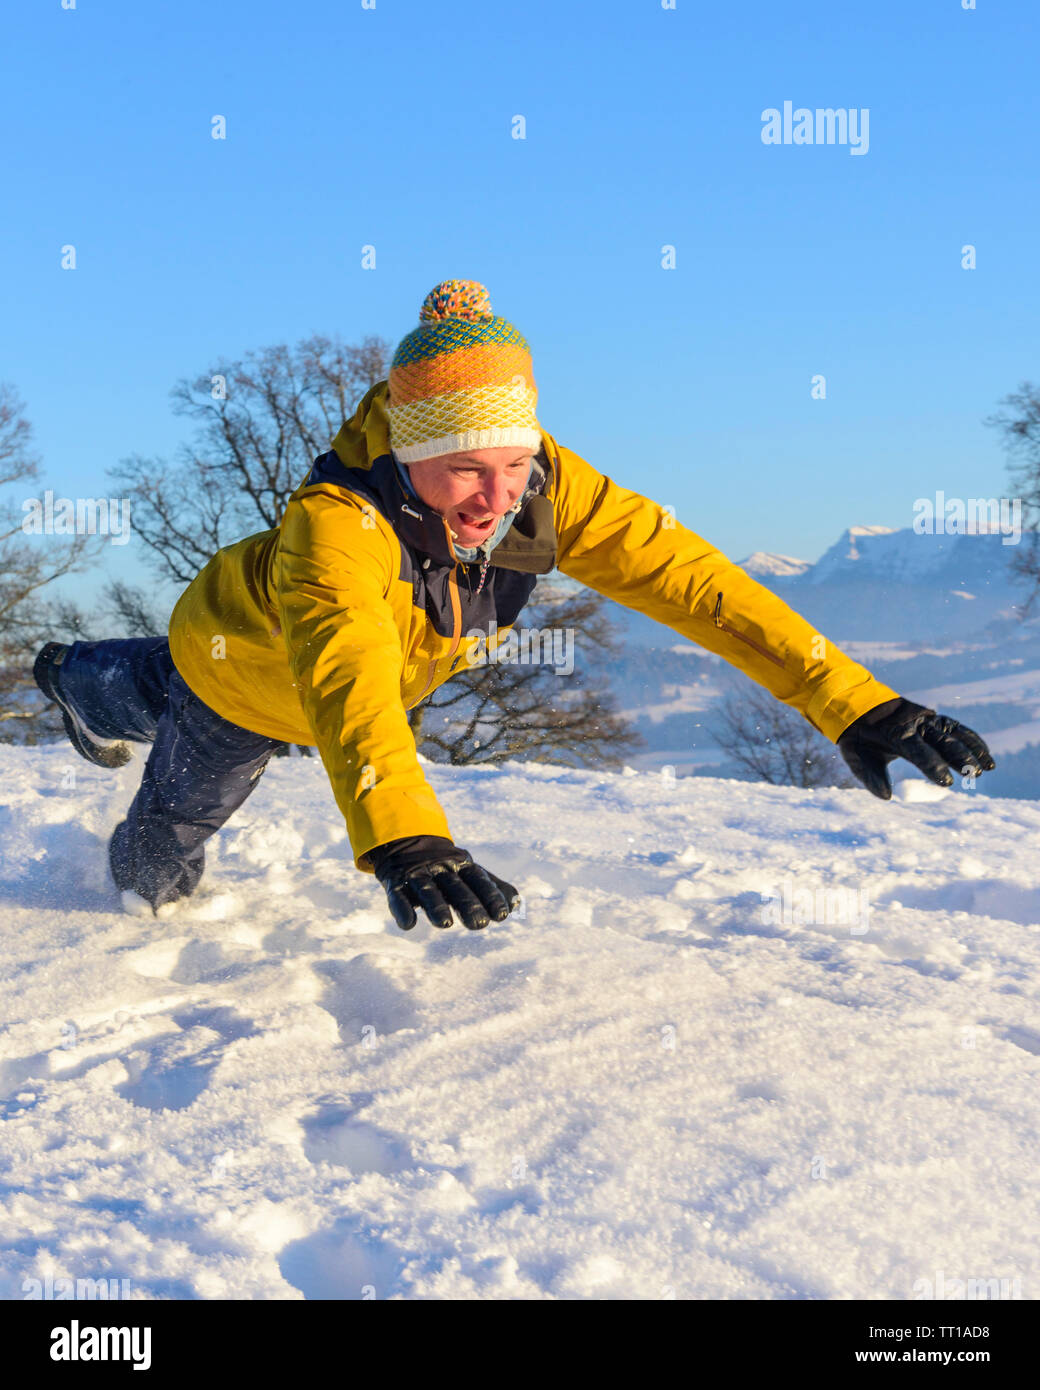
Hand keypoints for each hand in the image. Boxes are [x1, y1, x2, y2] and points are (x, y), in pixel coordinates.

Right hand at [367, 835, 520, 930]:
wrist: (404, 841)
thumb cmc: (444, 865)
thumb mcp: (468, 871)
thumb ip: (491, 886)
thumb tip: (517, 902)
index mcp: (461, 865)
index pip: (478, 880)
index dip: (490, 896)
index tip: (502, 915)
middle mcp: (440, 869)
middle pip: (456, 887)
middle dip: (468, 904)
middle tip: (479, 924)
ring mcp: (417, 875)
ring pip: (428, 891)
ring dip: (437, 907)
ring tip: (446, 924)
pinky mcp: (395, 882)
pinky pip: (398, 896)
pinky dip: (402, 910)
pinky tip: (408, 924)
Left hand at [837, 697, 994, 799]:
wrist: (859, 705)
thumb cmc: (858, 736)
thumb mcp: (856, 756)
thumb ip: (871, 777)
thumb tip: (887, 797)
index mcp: (896, 734)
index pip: (918, 751)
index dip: (933, 766)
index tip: (947, 783)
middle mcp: (915, 725)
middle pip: (942, 741)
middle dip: (959, 758)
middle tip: (974, 774)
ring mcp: (926, 719)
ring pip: (954, 733)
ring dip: (973, 748)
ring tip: (989, 766)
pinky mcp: (933, 718)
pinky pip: (956, 727)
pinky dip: (971, 738)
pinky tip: (984, 753)